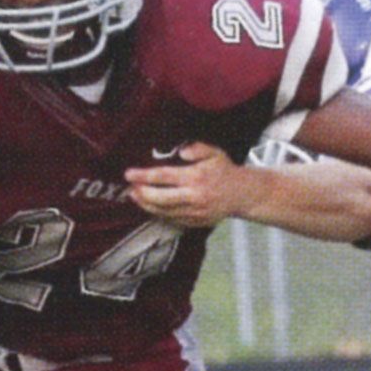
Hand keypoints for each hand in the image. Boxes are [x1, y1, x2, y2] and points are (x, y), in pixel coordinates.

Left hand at [125, 142, 248, 227]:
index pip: (164, 176)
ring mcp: (194, 212)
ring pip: (163, 211)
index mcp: (196, 177)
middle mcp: (194, 196)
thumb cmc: (224, 171)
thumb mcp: (214, 153)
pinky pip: (172, 219)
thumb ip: (198, 148)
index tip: (129, 174)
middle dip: (141, 193)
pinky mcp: (195, 222)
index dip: (144, 176)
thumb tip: (181, 151)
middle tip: (130, 188)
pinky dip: (158, 213)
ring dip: (146, 205)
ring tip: (135, 196)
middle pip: (160, 198)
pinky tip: (150, 206)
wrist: (242, 195)